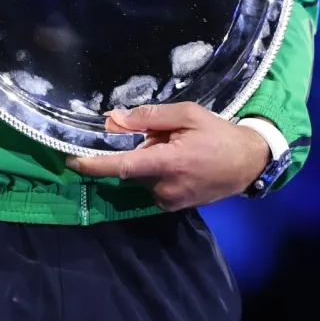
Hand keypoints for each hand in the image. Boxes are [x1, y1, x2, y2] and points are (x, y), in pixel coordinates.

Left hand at [66, 103, 270, 210]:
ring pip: (143, 175)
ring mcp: (169, 200)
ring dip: (150, 160)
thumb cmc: (219, 135)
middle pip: (133, 166)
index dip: (94, 165)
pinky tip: (182, 162)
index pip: (121, 166)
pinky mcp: (173, 206)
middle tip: (167, 136)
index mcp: (167, 163)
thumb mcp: (187, 115)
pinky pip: (153, 183)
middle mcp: (164, 187)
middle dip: (141, 148)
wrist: (248, 164)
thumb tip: (114, 119)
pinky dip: (159, 170)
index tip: (71, 160)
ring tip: (180, 149)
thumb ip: (150, 117)